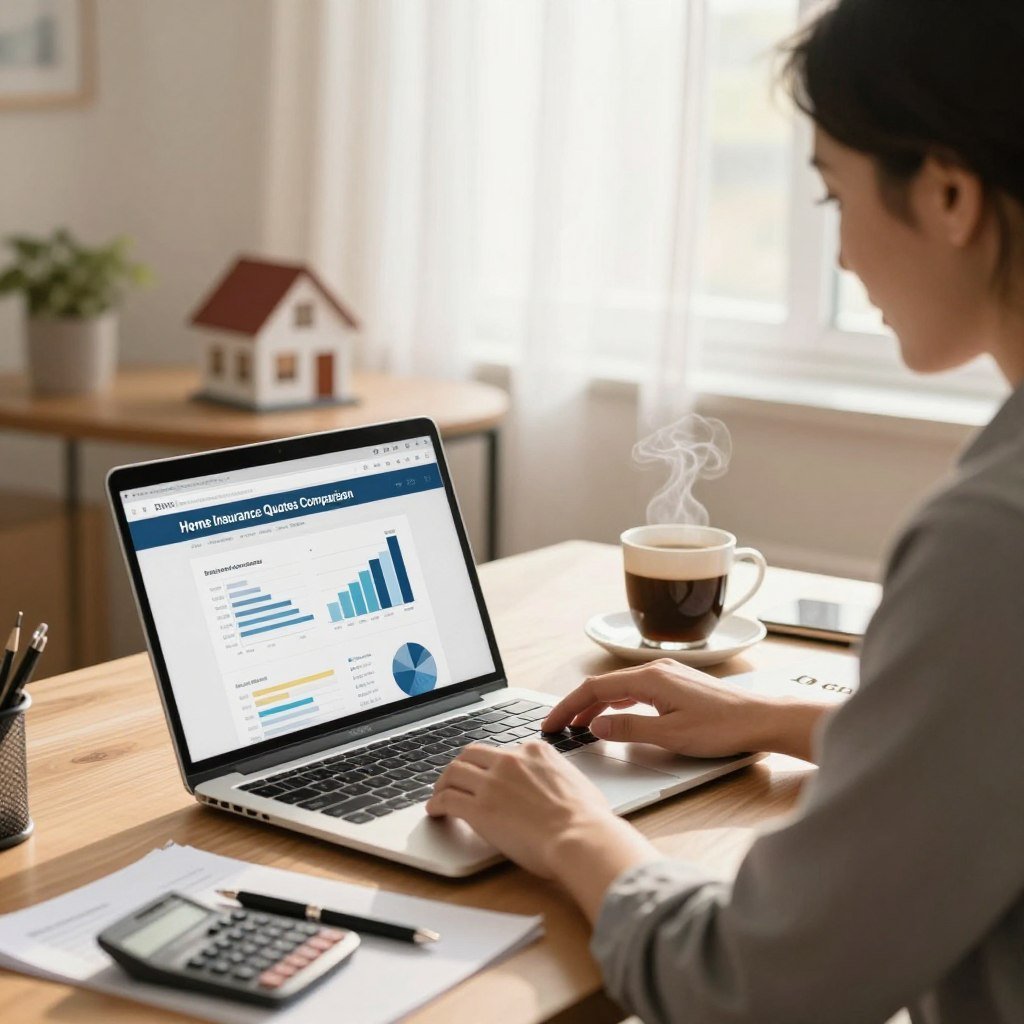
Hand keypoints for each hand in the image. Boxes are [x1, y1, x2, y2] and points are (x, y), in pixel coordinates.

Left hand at [426, 741, 656, 902]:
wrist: (581, 836)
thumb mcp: (577, 783)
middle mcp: (511, 760)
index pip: (504, 751)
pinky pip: (447, 799)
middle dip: (462, 765)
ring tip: (439, 794)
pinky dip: (436, 803)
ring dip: (443, 783)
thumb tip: (558, 789)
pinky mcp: (479, 808)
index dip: (492, 765)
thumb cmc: (588, 819)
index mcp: (536, 751)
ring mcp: (492, 783)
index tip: (488, 776)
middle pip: (472, 754)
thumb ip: (558, 778)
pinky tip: (435, 811)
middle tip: (456, 779)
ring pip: (454, 771)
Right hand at [542, 659, 828, 761]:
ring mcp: (667, 676)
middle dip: (577, 706)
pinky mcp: (677, 685)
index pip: (595, 688)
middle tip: (559, 727)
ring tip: (580, 726)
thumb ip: (629, 729)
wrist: (763, 719)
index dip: (568, 706)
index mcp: (649, 678)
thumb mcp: (670, 735)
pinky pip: (636, 691)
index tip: (552, 723)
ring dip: (597, 706)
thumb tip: (597, 727)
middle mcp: (656, 670)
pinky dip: (617, 704)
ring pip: (619, 688)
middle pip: (604, 685)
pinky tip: (615, 717)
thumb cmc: (723, 728)